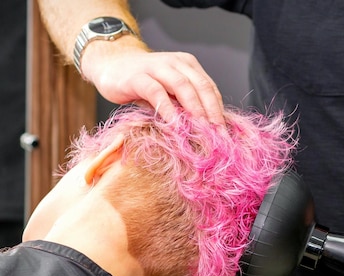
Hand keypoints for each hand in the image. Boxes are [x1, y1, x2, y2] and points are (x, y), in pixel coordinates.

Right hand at [82, 43, 224, 123]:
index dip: (219, 111)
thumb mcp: (169, 93)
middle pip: (201, 87)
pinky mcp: (137, 77)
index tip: (225, 134)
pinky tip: (175, 125)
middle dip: (212, 112)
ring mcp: (157, 67)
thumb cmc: (143, 83)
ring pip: (183, 86)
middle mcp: (176, 63)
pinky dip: (168, 109)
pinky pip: (157, 93)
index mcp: (188, 66)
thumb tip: (206, 132)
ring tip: (203, 131)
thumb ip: (185, 106)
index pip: (210, 88)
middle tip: (219, 135)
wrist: (109, 64)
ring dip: (195, 110)